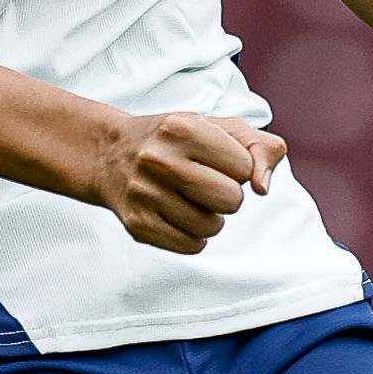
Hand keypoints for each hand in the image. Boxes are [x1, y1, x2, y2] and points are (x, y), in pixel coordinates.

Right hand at [92, 111, 285, 253]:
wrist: (110, 154)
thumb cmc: (177, 141)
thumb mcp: (220, 127)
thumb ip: (261, 147)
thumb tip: (262, 187)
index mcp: (183, 128)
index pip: (245, 168)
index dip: (239, 168)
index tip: (216, 161)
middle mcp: (160, 159)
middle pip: (232, 200)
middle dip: (228, 195)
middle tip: (206, 183)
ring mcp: (145, 193)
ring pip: (213, 227)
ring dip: (211, 217)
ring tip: (189, 198)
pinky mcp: (137, 224)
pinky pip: (192, 245)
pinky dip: (194, 235)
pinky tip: (177, 214)